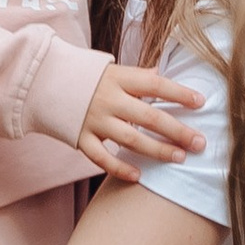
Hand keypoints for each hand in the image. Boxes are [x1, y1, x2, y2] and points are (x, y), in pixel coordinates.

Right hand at [77, 58, 203, 181]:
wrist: (42, 81)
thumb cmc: (84, 76)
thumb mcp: (111, 69)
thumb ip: (137, 76)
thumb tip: (161, 73)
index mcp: (119, 79)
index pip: (155, 85)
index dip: (179, 93)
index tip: (201, 102)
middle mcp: (109, 100)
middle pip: (148, 116)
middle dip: (177, 130)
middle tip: (200, 142)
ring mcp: (94, 120)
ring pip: (130, 139)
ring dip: (157, 150)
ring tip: (180, 158)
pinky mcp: (80, 138)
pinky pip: (101, 157)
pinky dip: (119, 168)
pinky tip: (139, 176)